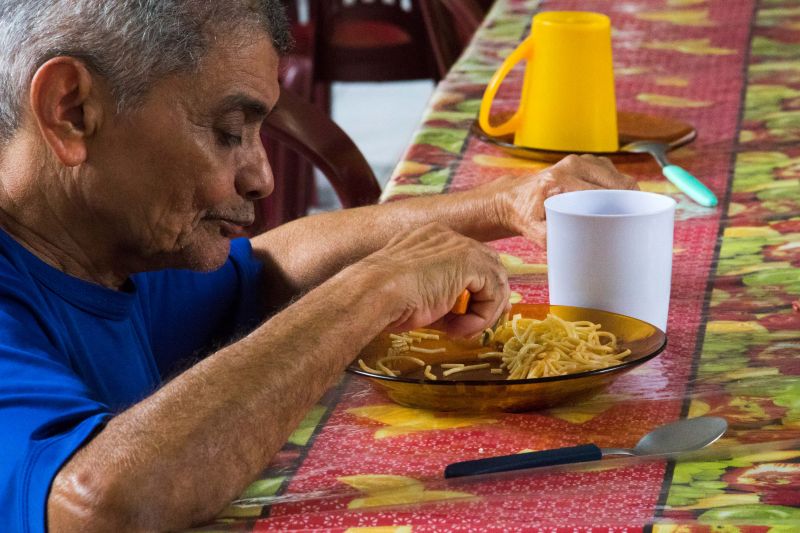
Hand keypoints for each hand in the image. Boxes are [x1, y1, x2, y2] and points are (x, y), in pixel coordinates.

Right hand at [358, 223, 508, 337]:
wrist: (372, 293)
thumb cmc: (382, 299)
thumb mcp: (414, 294)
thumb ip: (440, 297)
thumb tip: (459, 317)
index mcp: (430, 239)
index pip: (467, 261)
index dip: (473, 291)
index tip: (465, 318)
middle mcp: (447, 236)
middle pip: (488, 265)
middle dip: (488, 299)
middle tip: (476, 325)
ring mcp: (460, 245)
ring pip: (495, 280)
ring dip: (484, 312)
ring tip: (461, 330)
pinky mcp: (469, 261)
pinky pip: (493, 292)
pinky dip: (482, 316)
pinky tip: (458, 327)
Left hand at [487, 154, 637, 245]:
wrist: (514, 199)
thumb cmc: (526, 217)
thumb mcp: (537, 234)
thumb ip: (557, 240)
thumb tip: (582, 250)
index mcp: (560, 181)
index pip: (603, 192)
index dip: (621, 207)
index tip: (631, 222)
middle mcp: (571, 165)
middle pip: (616, 182)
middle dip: (628, 200)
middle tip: (632, 221)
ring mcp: (579, 160)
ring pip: (616, 175)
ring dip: (624, 192)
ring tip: (623, 212)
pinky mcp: (584, 161)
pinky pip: (610, 172)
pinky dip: (616, 186)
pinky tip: (614, 200)